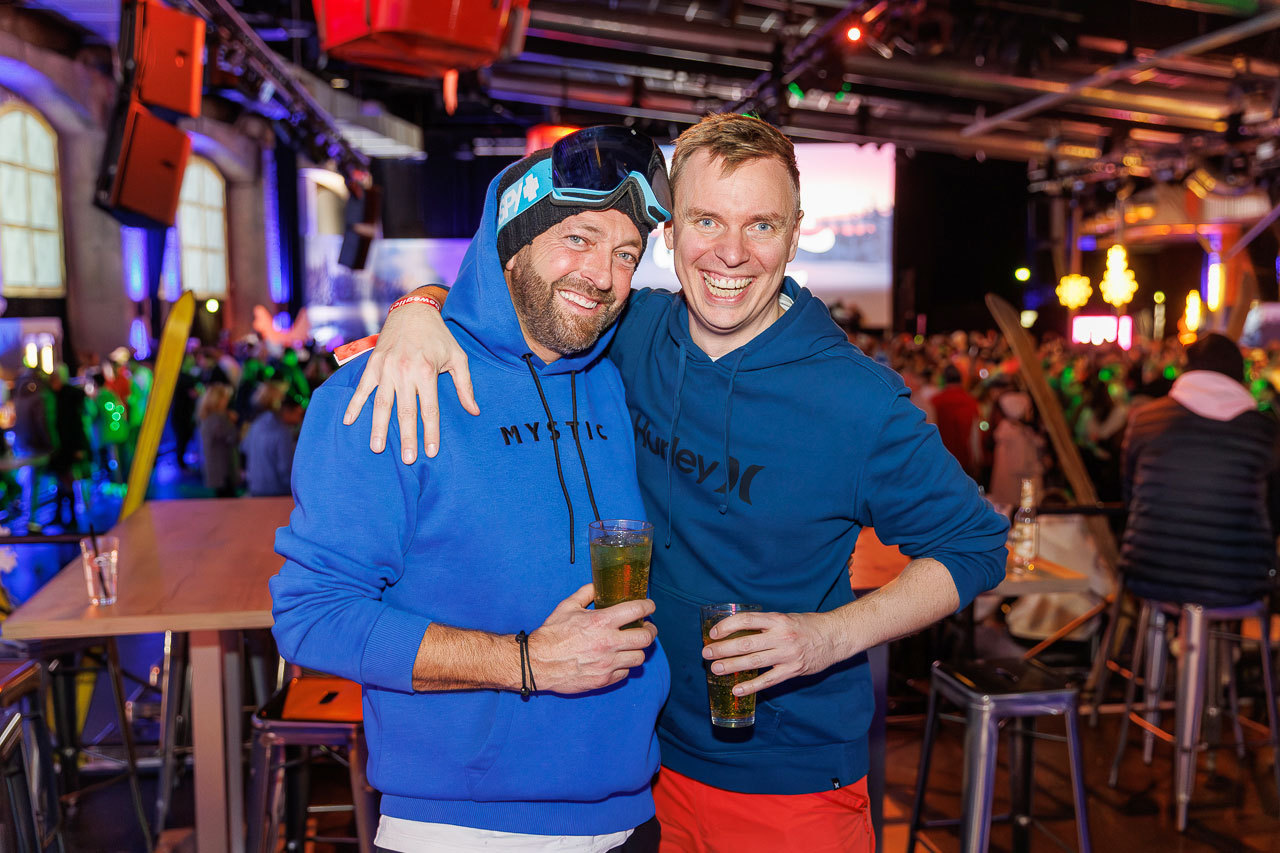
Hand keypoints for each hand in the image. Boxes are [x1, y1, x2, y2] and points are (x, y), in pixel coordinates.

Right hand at [342, 301, 478, 462]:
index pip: (428, 409)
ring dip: (378, 427)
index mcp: (426, 371)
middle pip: (405, 412)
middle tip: (408, 459)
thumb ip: (465, 386)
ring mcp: (386, 368)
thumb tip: (474, 411)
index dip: (430, 432)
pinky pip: (363, 388)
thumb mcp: (458, 357)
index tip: (430, 452)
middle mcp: (404, 372)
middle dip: (406, 438)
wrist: (413, 309)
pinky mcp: (373, 364)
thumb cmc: (439, 336)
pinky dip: (355, 404)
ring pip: (381, 404)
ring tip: (377, 448)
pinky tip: (349, 421)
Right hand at [528, 583, 657, 693]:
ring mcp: (607, 663)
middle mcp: (608, 642)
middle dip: (650, 631)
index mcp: (601, 621)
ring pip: (639, 657)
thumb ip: (586, 593)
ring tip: (632, 645)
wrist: (538, 663)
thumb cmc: (551, 634)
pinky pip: (625, 673)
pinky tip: (617, 660)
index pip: (636, 611)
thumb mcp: (567, 606)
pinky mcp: (603, 680)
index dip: (648, 606)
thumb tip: (598, 585)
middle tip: (647, 628)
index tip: (649, 606)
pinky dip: (624, 666)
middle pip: (646, 638)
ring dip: (637, 650)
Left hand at [702, 610, 839, 696]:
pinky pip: (768, 681)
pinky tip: (736, 689)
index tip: (713, 633)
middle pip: (746, 644)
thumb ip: (765, 624)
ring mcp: (787, 655)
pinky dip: (750, 686)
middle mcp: (781, 636)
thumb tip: (738, 630)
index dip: (727, 626)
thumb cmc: (807, 625)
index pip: (746, 620)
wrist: (836, 636)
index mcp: (777, 619)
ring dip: (731, 666)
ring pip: (753, 662)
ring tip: (715, 669)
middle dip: (722, 649)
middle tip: (706, 653)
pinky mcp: (792, 671)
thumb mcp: (786, 617)